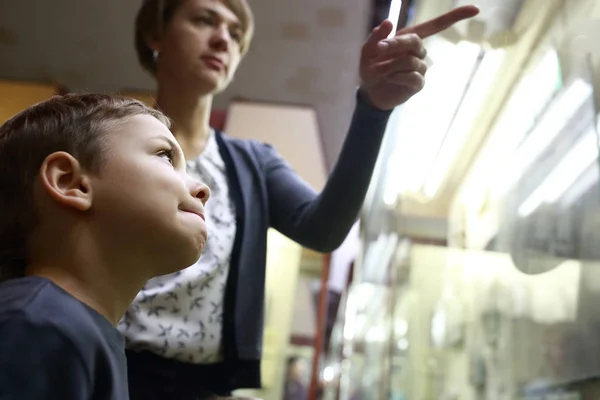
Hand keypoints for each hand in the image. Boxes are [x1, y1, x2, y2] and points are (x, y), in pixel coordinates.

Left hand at [359, 5, 479, 109]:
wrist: (371, 92)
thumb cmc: (370, 67)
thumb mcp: (367, 51)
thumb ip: (376, 37)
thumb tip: (388, 22)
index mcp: (410, 38)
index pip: (436, 25)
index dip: (455, 17)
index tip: (476, 10)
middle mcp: (419, 51)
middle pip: (415, 42)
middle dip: (395, 44)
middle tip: (378, 49)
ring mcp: (421, 68)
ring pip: (410, 61)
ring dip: (390, 65)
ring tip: (378, 70)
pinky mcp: (419, 84)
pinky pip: (413, 77)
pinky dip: (397, 76)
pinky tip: (389, 78)